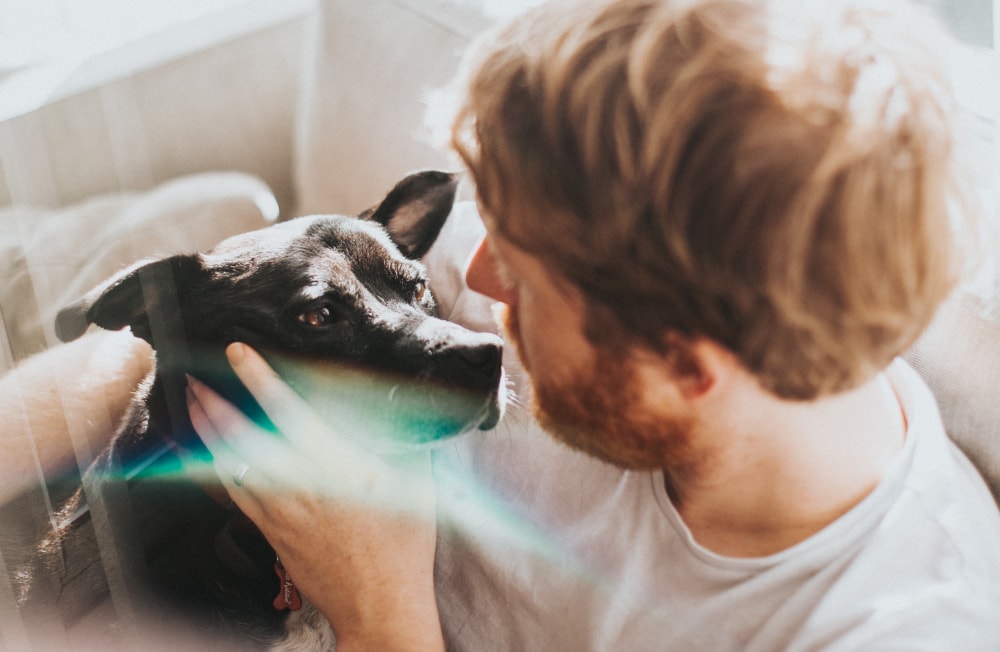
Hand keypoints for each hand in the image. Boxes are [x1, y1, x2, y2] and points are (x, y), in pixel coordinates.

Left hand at [186, 342, 444, 650]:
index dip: (257, 377)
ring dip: (204, 430)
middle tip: (193, 376)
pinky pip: (231, 493)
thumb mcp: (416, 482)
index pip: (286, 410)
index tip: (236, 352)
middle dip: (210, 402)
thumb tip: (400, 406)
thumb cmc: (402, 547)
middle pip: (238, 436)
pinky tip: (205, 455)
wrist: (380, 604)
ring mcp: (277, 510)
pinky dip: (211, 467)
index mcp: (334, 465)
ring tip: (192, 405)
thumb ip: (403, 440)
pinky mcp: (269, 532)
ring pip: (226, 462)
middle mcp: (297, 484)